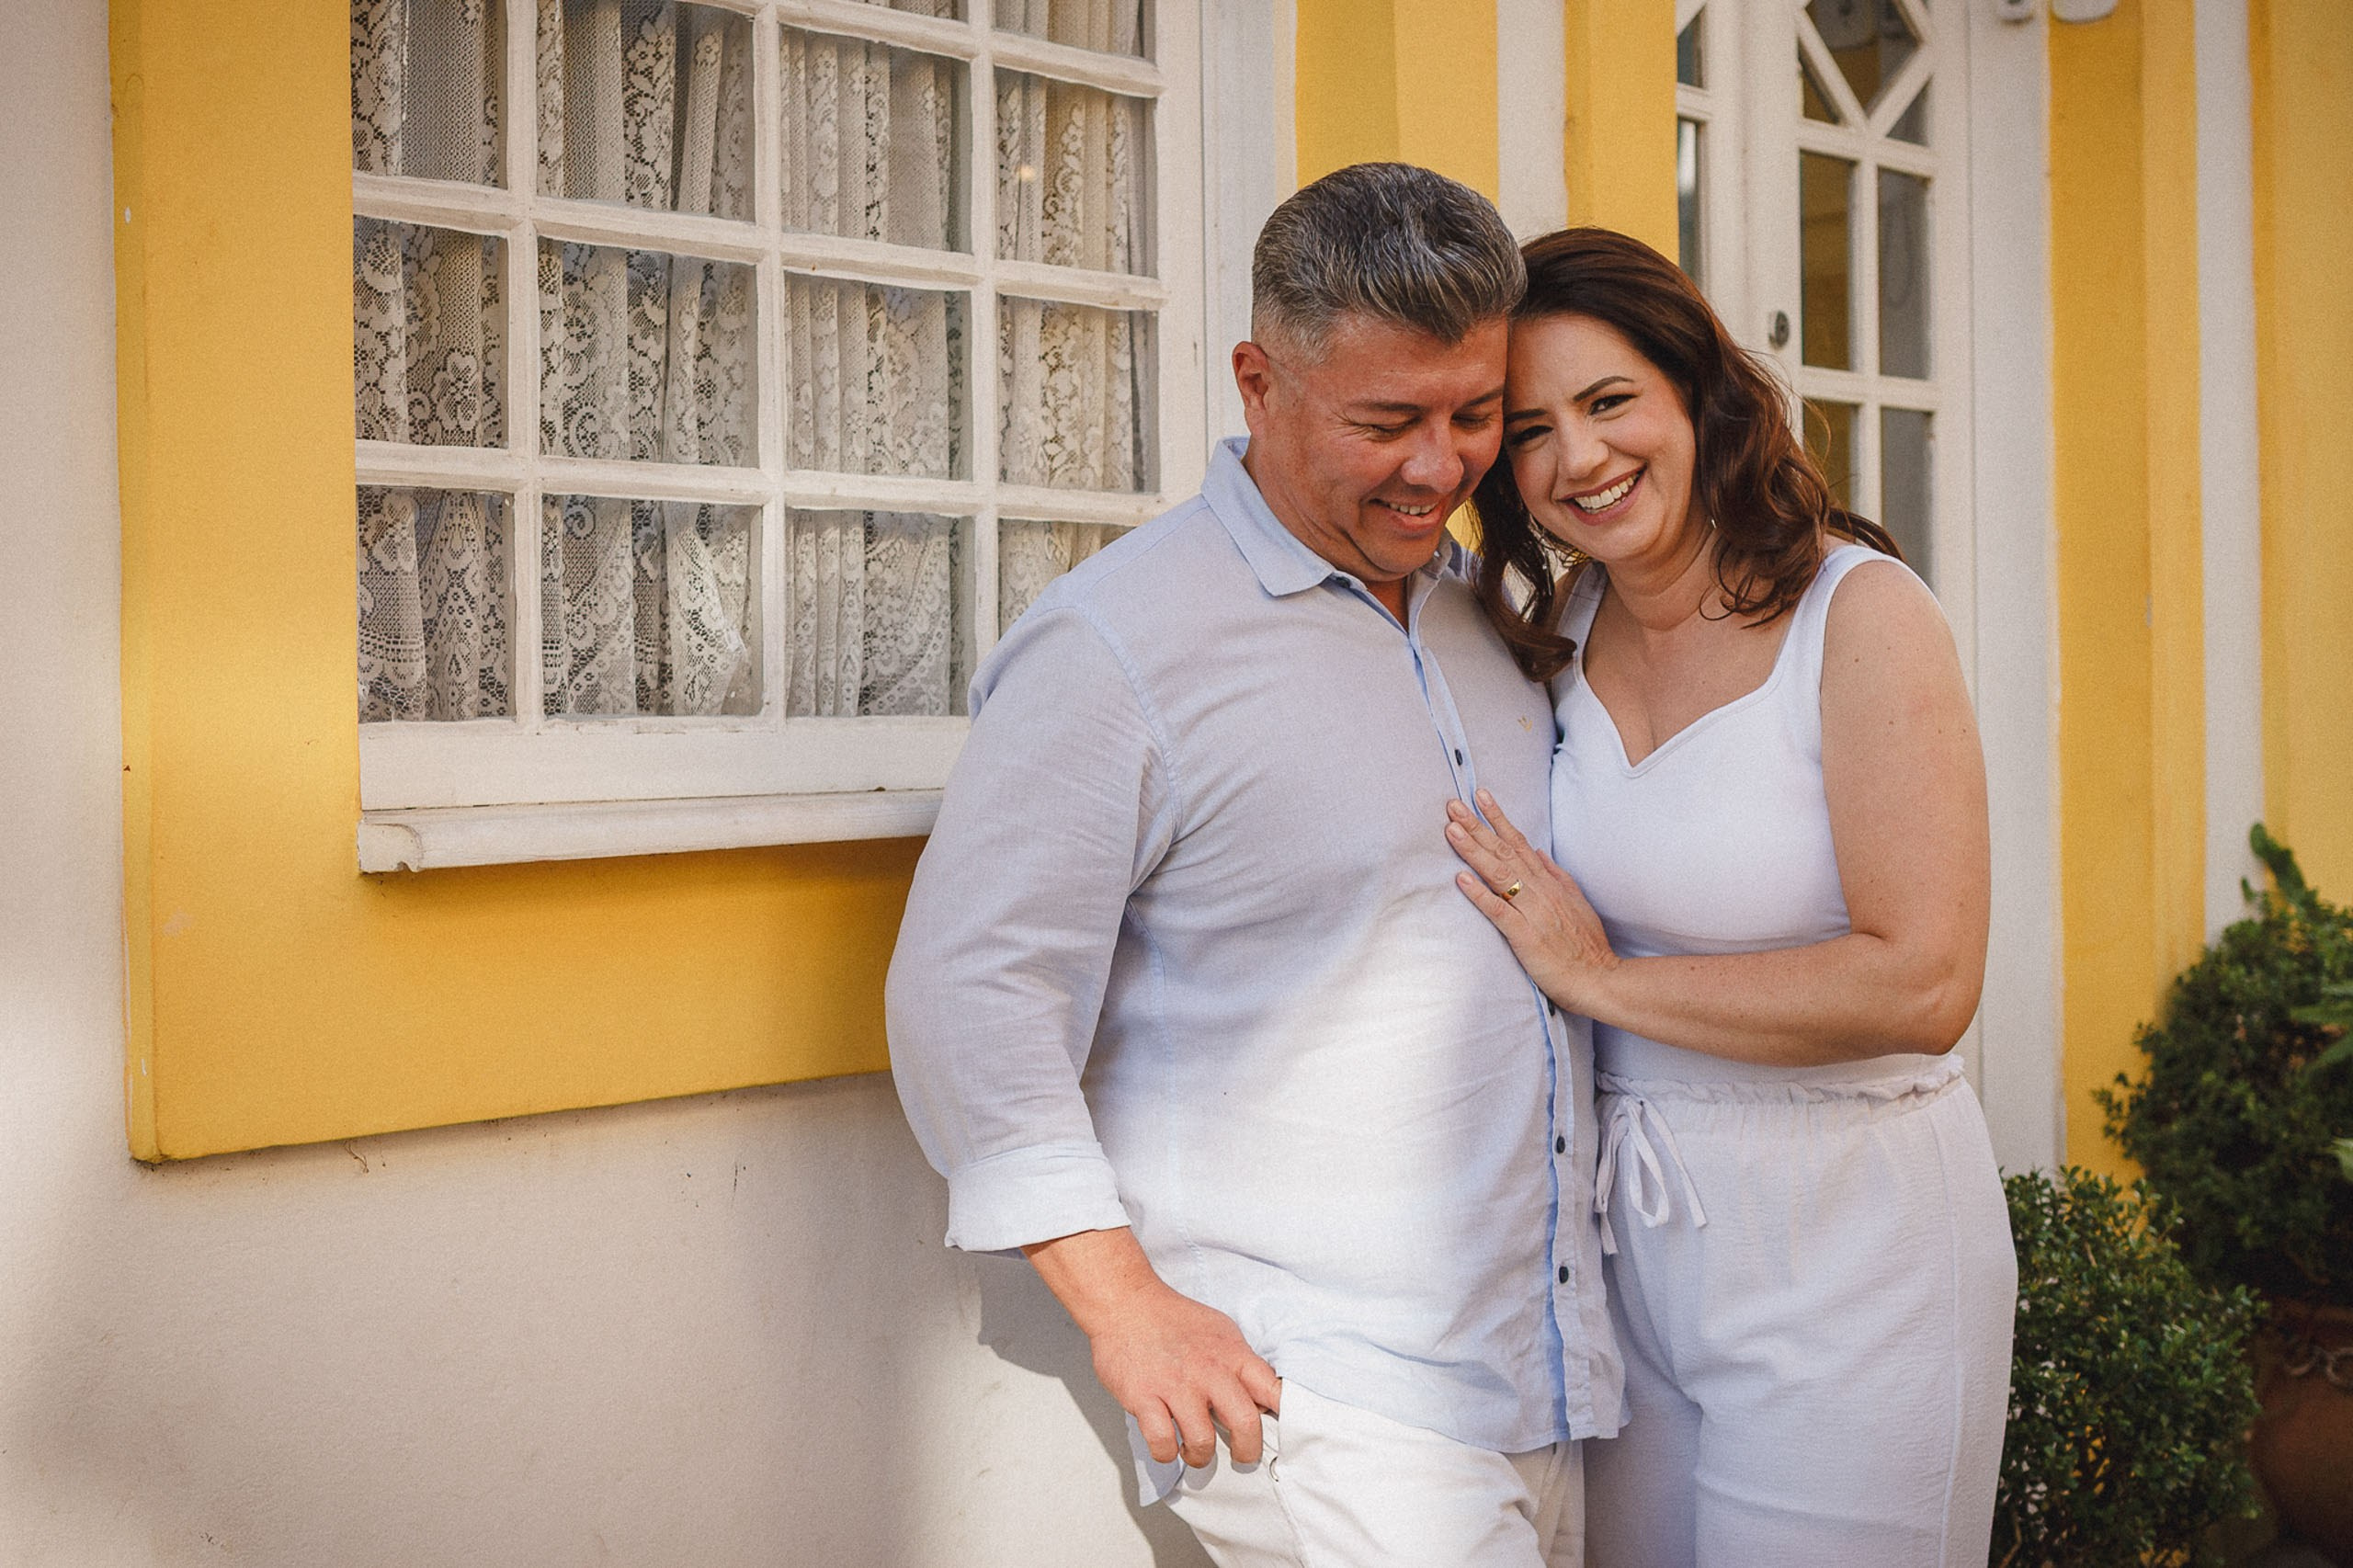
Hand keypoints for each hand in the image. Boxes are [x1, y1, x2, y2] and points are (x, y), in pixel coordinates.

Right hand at [1025, 1228, 1282, 1467]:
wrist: (1126, 1303)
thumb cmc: (1174, 1319)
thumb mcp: (1220, 1331)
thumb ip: (1240, 1363)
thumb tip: (1262, 1397)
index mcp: (1233, 1354)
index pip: (1273, 1390)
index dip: (1285, 1416)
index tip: (1282, 1432)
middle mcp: (1209, 1371)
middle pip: (1245, 1424)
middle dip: (1247, 1451)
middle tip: (1241, 1456)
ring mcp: (1175, 1385)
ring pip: (1202, 1442)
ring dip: (1201, 1456)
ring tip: (1195, 1451)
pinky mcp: (1144, 1397)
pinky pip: (1162, 1443)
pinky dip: (1165, 1453)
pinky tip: (1167, 1445)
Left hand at [1446, 789, 1619, 1011]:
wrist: (1599, 979)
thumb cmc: (1586, 946)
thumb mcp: (1577, 903)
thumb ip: (1557, 876)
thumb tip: (1538, 851)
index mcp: (1549, 884)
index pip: (1519, 843)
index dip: (1498, 819)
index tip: (1480, 796)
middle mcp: (1540, 892)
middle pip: (1504, 852)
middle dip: (1477, 826)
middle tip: (1453, 805)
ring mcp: (1533, 912)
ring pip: (1499, 875)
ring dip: (1474, 851)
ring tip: (1452, 830)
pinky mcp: (1525, 936)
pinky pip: (1499, 911)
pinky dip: (1480, 894)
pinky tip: (1461, 879)